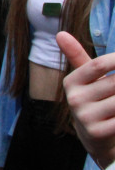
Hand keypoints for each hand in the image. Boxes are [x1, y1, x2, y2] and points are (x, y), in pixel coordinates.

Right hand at [57, 31, 114, 168]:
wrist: (95, 137)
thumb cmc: (95, 99)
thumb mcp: (86, 78)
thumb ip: (76, 55)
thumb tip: (60, 33)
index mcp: (71, 82)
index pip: (98, 64)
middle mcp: (74, 99)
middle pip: (114, 82)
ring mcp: (85, 117)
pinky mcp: (97, 132)